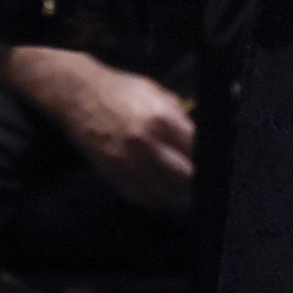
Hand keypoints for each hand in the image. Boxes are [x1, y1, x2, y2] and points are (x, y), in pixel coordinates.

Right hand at [1, 46, 195, 212]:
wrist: (78, 95)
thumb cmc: (119, 92)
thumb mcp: (158, 94)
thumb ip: (180, 118)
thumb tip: (200, 139)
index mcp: (163, 119)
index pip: (198, 150)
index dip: (210, 161)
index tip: (215, 167)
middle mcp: (146, 142)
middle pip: (186, 176)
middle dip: (197, 182)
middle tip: (203, 185)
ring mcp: (126, 160)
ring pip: (164, 192)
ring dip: (178, 197)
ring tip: (185, 196)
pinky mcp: (110, 171)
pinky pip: (139, 196)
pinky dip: (154, 200)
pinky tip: (162, 198)